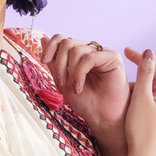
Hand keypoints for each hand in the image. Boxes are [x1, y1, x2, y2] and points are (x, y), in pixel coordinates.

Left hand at [40, 35, 129, 155]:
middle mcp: (90, 51)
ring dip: (70, 71)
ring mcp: (102, 53)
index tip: (43, 60)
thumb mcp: (62, 81)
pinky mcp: (113, 58)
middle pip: (67, 42)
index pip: (62, 39)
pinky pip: (89, 58)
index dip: (50, 46)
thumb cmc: (86, 102)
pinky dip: (79, 73)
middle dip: (59, 62)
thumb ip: (53, 62)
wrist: (102, 117)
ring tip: (75, 88)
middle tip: (61, 82)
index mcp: (79, 55)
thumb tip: (43, 38)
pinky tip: (80, 87)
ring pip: (76, 50)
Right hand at [123, 47, 155, 155]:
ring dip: (136, 91)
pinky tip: (129, 109)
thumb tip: (149, 52)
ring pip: (149, 94)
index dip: (138, 57)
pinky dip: (138, 103)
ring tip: (120, 96)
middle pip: (151, 80)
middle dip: (135, 77)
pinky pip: (149, 106)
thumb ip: (144, 74)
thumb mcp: (140, 98)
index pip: (152, 66)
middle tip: (117, 78)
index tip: (125, 50)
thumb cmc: (141, 128)